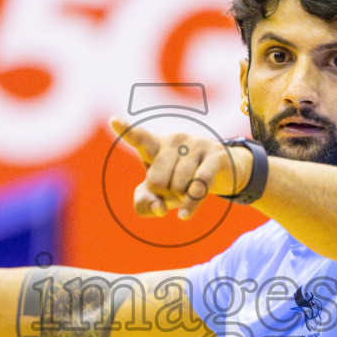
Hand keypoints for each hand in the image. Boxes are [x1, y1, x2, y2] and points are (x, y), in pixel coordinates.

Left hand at [108, 117, 250, 219]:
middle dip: (164, 194)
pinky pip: (199, 186)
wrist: (224, 170)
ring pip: (178, 186)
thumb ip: (146, 203)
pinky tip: (183, 216)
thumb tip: (159, 208)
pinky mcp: (215, 156)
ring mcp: (196, 145)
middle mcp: (175, 140)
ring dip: (181, 198)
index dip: (126, 130)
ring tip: (187, 192)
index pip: (139, 138)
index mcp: (156, 145)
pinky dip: (190, 205)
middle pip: (157, 181)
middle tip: (174, 190)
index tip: (112, 120)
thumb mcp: (159, 194)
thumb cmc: (182, 180)